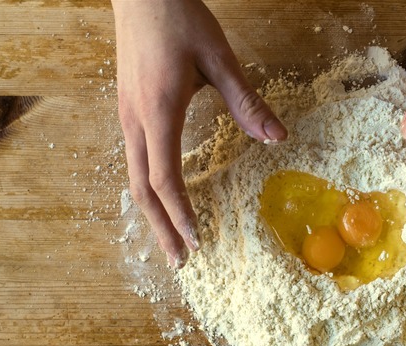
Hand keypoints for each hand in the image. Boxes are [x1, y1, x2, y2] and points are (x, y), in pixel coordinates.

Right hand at [112, 0, 286, 267]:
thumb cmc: (178, 19)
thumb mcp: (218, 58)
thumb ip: (247, 101)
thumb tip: (277, 137)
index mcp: (158, 110)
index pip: (165, 177)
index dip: (181, 214)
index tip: (198, 242)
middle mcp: (136, 120)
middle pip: (142, 190)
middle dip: (161, 229)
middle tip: (180, 262)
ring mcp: (128, 116)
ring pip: (135, 178)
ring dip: (153, 214)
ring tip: (170, 241)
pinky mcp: (129, 111)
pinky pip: (135, 161)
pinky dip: (149, 191)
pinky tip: (162, 200)